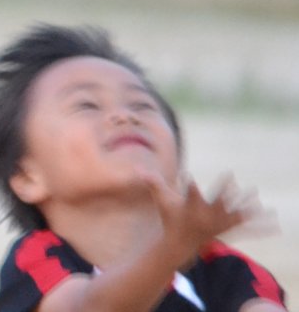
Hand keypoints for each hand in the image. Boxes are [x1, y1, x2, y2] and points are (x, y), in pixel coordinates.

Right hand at [148, 173, 270, 253]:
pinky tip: (272, 223)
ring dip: (244, 203)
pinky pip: (243, 224)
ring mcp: (217, 223)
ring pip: (233, 211)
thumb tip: (139, 169)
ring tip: (255, 193)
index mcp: (190, 208)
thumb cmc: (171, 218)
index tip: (189, 177)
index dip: (190, 186)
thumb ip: (153, 184)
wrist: (180, 243)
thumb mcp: (161, 201)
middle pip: (216, 201)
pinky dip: (256, 223)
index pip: (189, 195)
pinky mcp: (225, 228)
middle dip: (224, 190)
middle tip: (231, 176)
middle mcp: (205, 216)